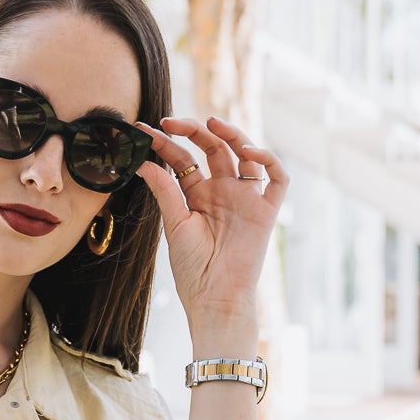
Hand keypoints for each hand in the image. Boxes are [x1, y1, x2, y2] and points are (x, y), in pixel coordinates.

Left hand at [139, 115, 287, 327]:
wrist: (215, 298)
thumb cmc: (193, 269)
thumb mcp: (174, 224)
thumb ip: (165, 191)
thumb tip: (143, 161)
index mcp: (198, 195)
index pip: (183, 159)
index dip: (165, 142)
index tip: (144, 129)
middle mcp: (223, 191)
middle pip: (213, 148)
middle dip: (194, 130)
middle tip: (172, 121)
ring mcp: (245, 198)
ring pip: (245, 154)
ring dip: (232, 134)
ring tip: (212, 124)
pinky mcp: (266, 210)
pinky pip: (276, 178)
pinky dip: (268, 159)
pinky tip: (249, 151)